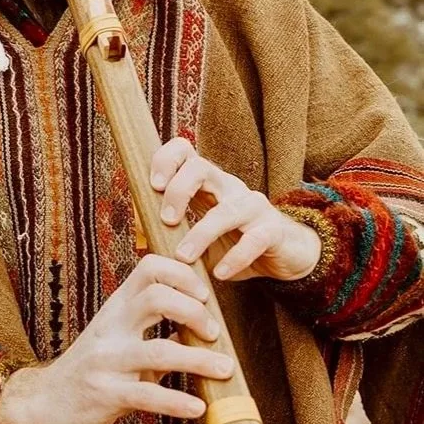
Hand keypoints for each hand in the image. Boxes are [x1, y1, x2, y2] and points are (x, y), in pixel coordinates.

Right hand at [0, 254, 234, 423]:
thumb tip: (196, 320)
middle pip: (155, 297)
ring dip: (199, 360)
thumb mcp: (117, 335)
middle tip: (214, 331)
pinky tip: (197, 407)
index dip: (180, 273)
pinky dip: (177, 401)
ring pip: (159, 351)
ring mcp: (107, 359)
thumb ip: (149, 325)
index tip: (203, 293)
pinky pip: (147, 395)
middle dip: (193, 311)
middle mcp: (111, 326)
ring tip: (225, 368)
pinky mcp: (106, 393)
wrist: (48, 400)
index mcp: (117, 307)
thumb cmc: (92, 366)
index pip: (148, 268)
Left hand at [150, 137, 321, 281]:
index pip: (184, 150)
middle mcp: (229, 186)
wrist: (284, 255)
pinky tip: (220, 273)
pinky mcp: (273, 230)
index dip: (166, 160)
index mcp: (207, 181)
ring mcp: (253, 205)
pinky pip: (254, 240)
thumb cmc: (232, 240)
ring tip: (183, 256)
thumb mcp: (197, 230)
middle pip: (201, 168)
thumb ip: (172, 225)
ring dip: (201, 233)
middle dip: (179, 191)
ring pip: (226, 209)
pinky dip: (235, 257)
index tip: (153, 186)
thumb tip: (138, 223)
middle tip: (166, 220)